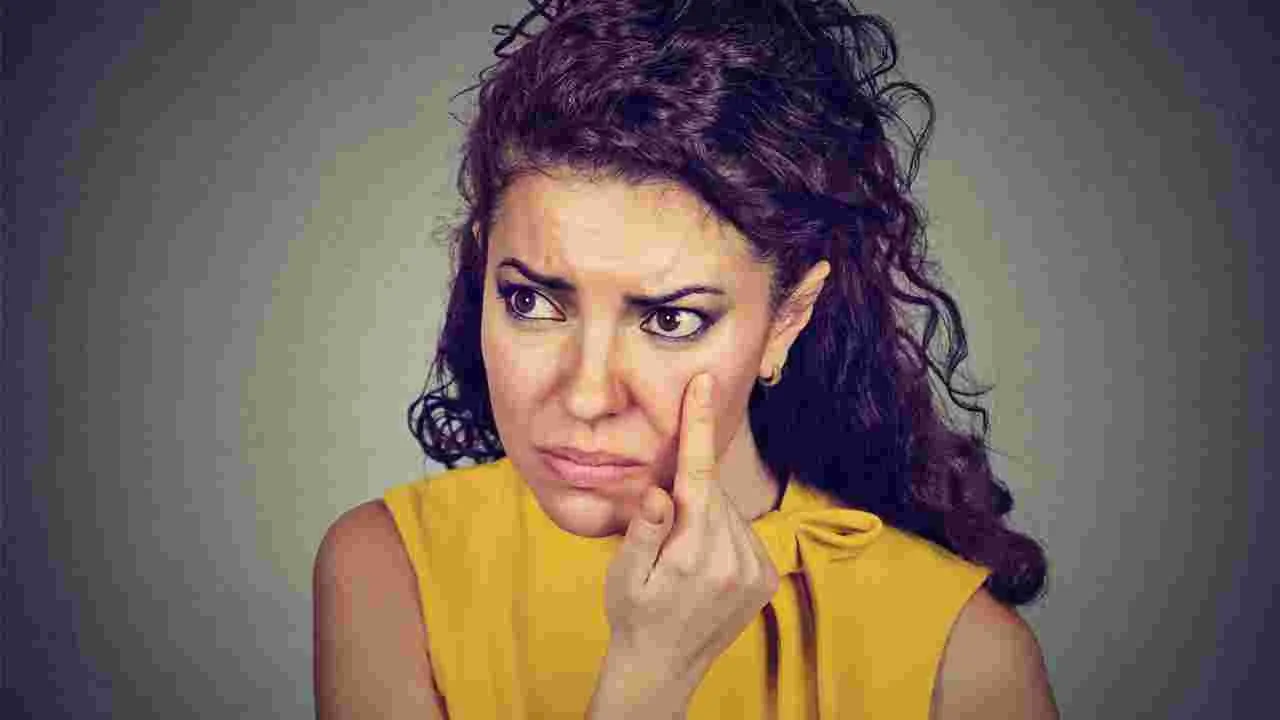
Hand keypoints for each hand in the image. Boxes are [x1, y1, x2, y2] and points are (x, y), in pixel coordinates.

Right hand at [591, 373, 780, 715]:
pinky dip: (722, 533)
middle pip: (712, 493)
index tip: (703, 385)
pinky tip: (703, 563)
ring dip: (705, 516)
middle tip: (662, 526)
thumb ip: (643, 532)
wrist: (663, 669)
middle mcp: (733, 562)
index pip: (698, 476)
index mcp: (693, 556)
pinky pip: (742, 533)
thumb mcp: (623, 576)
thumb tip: (658, 494)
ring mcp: (755, 572)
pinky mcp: (767, 579)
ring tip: (682, 558)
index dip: (698, 427)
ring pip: (729, 512)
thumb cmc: (633, 616)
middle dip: (688, 494)